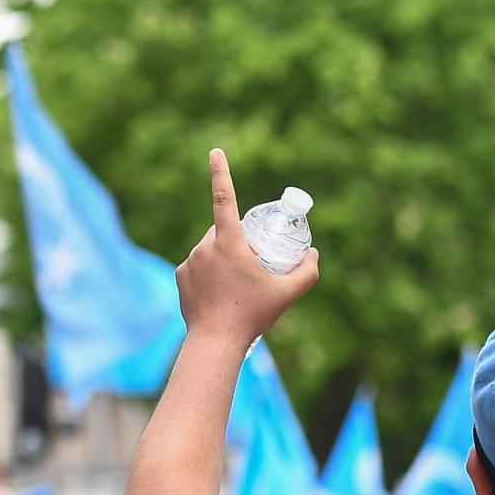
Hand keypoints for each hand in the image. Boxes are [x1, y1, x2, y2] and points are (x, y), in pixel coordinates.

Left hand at [175, 150, 320, 343]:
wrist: (215, 342)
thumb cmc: (252, 315)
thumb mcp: (288, 294)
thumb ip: (307, 272)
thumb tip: (313, 253)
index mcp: (229, 243)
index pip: (225, 199)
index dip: (221, 173)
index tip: (216, 151)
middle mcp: (205, 247)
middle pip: (224, 231)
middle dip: (240, 241)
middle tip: (254, 265)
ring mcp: (190, 262)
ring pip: (211, 248)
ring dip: (225, 257)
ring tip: (237, 286)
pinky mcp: (181, 276)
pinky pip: (199, 265)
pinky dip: (210, 273)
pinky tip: (220, 293)